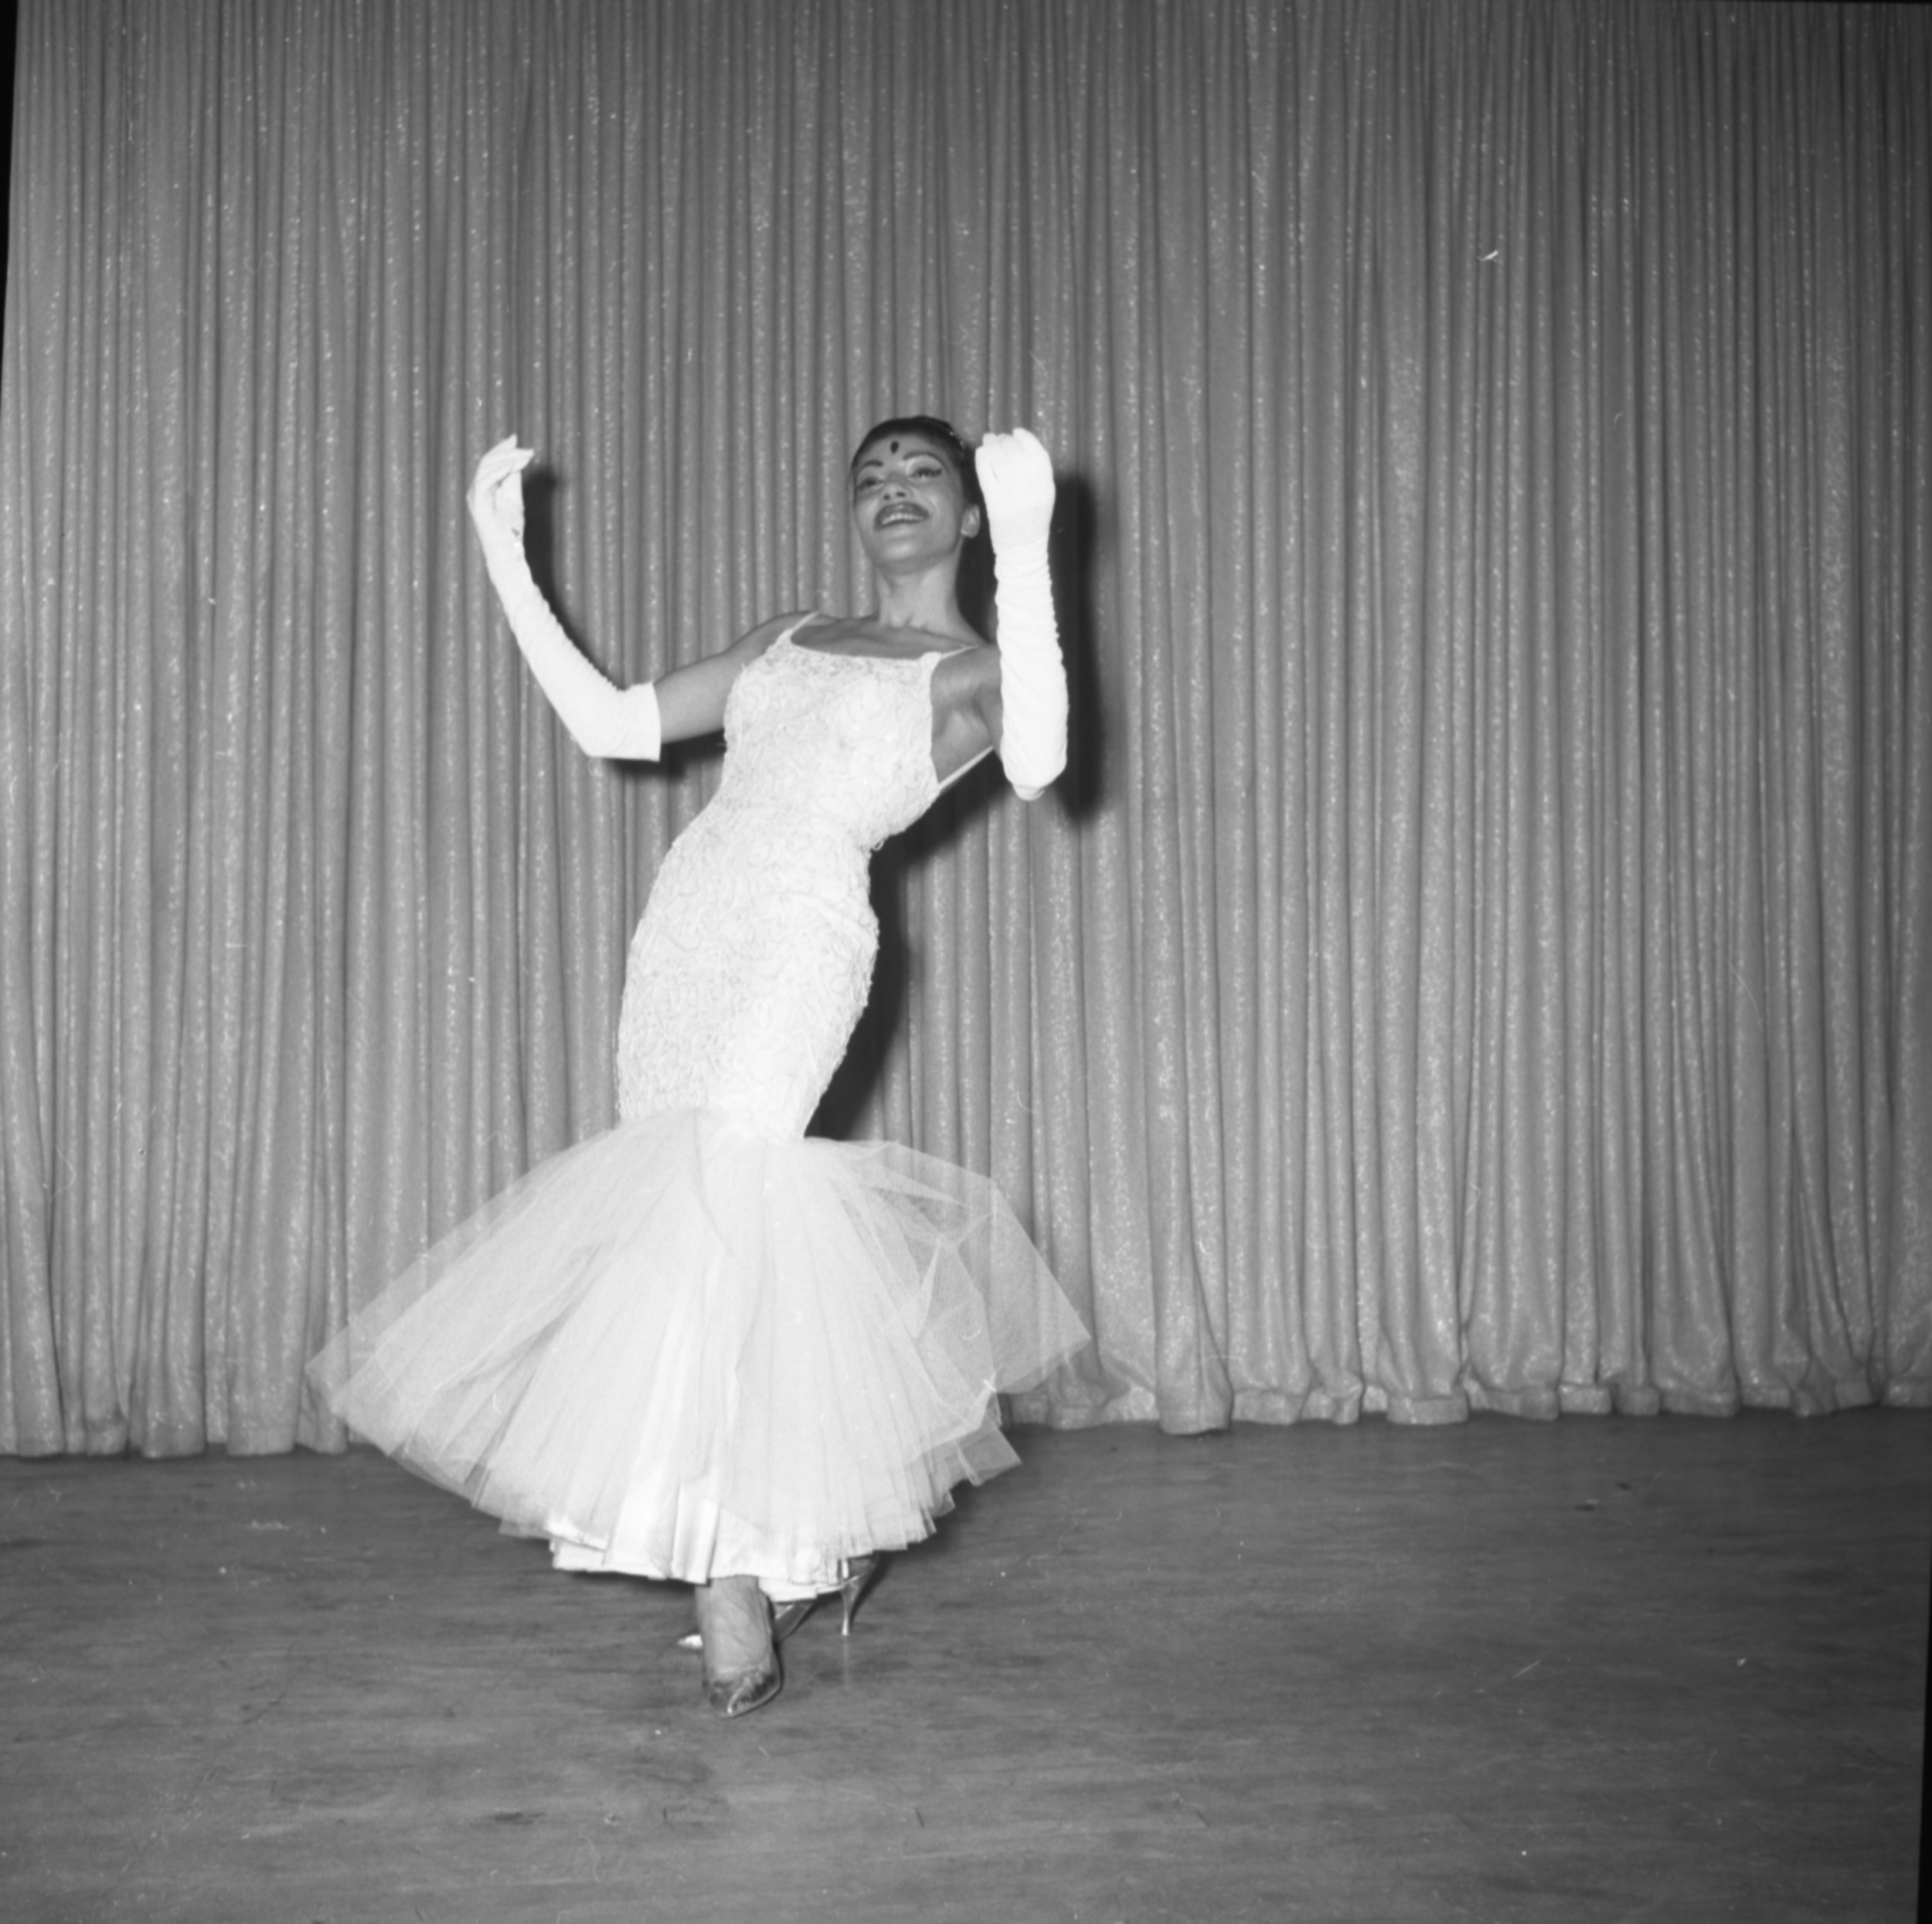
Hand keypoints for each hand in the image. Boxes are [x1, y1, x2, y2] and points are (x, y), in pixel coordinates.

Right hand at [468, 436, 534, 548]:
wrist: (509, 551)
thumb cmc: (511, 528)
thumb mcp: (514, 497)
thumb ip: (513, 478)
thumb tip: (517, 457)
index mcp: (483, 486)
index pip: (489, 461)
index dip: (502, 448)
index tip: (517, 439)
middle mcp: (476, 490)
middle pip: (487, 461)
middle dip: (508, 452)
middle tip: (528, 450)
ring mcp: (475, 497)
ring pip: (485, 469)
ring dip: (507, 460)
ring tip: (524, 457)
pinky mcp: (479, 506)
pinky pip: (484, 483)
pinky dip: (497, 472)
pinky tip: (511, 466)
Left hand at [975, 428, 1054, 550]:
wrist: (1023, 549)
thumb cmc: (1033, 520)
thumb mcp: (1043, 495)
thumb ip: (1036, 472)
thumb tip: (1017, 443)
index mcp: (1045, 487)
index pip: (1037, 453)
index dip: (1026, 438)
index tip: (1016, 432)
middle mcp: (1030, 490)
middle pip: (1016, 453)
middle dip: (1005, 440)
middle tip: (998, 438)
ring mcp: (1011, 496)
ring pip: (999, 460)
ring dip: (992, 445)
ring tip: (989, 441)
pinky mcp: (995, 503)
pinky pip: (986, 473)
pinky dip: (982, 459)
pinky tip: (982, 453)